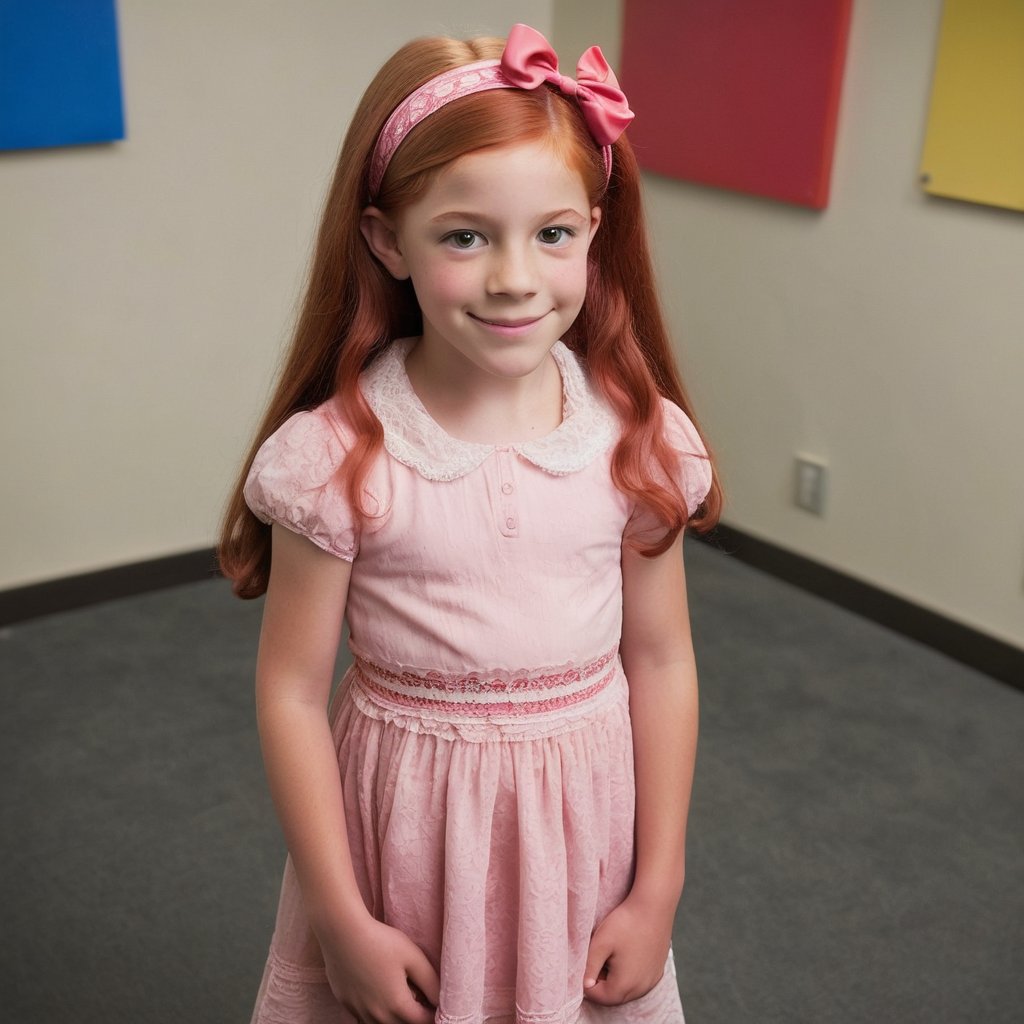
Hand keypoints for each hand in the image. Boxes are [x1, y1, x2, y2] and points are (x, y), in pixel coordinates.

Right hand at [320, 915, 439, 1023]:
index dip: (432, 1014)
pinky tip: (376, 991)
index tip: (434, 1002)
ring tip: (398, 994)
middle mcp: (377, 1015)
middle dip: (413, 1015)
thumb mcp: (413, 956)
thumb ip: (431, 982)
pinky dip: (375, 1011)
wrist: (342, 933)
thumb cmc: (380, 941)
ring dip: (393, 1016)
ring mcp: (358, 1011)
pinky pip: (364, 1017)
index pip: (422, 1022)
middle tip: (418, 996)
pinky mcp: (345, 1003)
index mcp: (397, 1005)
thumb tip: (440, 999)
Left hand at [582, 892, 673, 1006]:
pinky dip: (629, 974)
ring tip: (611, 955)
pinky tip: (626, 953)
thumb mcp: (600, 943)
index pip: (600, 997)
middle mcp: (641, 988)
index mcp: (625, 984)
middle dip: (601, 983)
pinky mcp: (658, 971)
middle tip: (596, 959)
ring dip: (615, 979)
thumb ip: (589, 967)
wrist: (653, 906)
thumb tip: (585, 985)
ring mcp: (651, 980)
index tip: (584, 966)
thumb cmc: (626, 922)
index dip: (587, 984)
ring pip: (627, 990)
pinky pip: (639, 981)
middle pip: (614, 996)